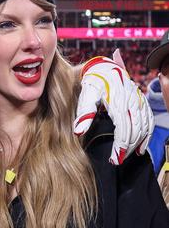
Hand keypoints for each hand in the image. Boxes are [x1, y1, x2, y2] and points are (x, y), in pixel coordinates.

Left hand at [74, 50, 153, 164]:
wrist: (104, 67)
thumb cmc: (93, 82)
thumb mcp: (86, 95)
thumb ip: (84, 113)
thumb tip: (78, 132)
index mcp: (118, 102)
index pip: (123, 130)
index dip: (120, 147)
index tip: (114, 160)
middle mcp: (132, 102)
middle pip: (135, 131)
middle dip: (127, 148)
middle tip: (118, 161)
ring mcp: (139, 102)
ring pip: (144, 127)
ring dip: (138, 144)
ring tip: (127, 156)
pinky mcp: (142, 102)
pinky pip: (149, 120)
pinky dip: (147, 135)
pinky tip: (141, 146)